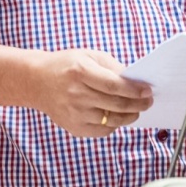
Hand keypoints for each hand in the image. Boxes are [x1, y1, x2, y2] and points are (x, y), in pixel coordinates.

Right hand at [28, 49, 153, 137]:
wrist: (37, 82)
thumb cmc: (67, 65)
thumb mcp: (89, 56)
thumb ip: (112, 67)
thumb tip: (135, 82)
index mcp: (80, 72)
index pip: (114, 85)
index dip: (134, 90)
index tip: (148, 90)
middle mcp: (76, 95)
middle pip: (116, 105)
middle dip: (138, 104)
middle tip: (148, 102)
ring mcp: (74, 114)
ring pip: (112, 121)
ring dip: (130, 116)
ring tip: (137, 110)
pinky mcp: (74, 127)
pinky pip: (102, 131)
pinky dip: (114, 125)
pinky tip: (117, 116)